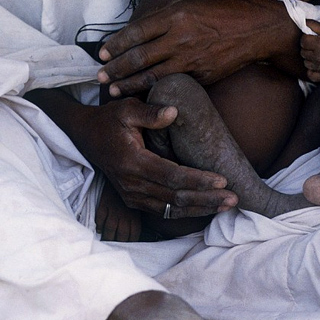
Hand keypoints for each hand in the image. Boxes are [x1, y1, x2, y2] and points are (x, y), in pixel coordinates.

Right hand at [70, 95, 238, 218]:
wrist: (84, 136)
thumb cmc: (109, 119)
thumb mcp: (126, 108)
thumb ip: (150, 113)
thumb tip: (174, 112)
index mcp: (132, 161)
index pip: (172, 176)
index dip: (198, 180)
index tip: (222, 180)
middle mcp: (132, 184)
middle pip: (176, 198)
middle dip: (207, 199)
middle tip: (234, 198)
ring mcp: (132, 195)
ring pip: (171, 209)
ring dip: (201, 208)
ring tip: (226, 206)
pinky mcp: (134, 200)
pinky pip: (163, 211)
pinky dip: (186, 211)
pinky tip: (206, 208)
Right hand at [95, 181, 141, 241]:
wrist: (121, 175)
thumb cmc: (131, 195)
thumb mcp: (138, 207)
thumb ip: (136, 222)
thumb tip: (136, 236)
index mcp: (135, 218)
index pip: (133, 238)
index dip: (129, 244)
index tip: (126, 247)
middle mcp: (125, 217)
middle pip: (120, 237)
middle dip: (117, 244)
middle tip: (113, 248)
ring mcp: (113, 211)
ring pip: (109, 230)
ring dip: (106, 238)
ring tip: (104, 241)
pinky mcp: (104, 206)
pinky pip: (100, 219)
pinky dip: (99, 225)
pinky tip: (99, 229)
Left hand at [98, 0, 299, 96]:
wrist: (256, 29)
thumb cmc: (222, 10)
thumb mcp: (190, 0)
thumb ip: (164, 13)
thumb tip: (138, 27)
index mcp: (176, 15)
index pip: (136, 32)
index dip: (116, 45)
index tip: (103, 53)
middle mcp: (180, 37)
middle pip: (139, 56)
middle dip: (116, 68)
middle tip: (100, 76)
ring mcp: (191, 59)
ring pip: (152, 75)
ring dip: (130, 84)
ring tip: (114, 89)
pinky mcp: (202, 75)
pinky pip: (173, 84)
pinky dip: (155, 90)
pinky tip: (143, 93)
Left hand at [300, 22, 319, 81]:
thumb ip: (313, 24)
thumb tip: (302, 22)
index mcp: (319, 45)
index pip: (302, 41)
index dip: (306, 38)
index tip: (312, 38)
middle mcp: (319, 57)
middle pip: (303, 52)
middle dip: (307, 48)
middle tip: (315, 45)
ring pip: (305, 63)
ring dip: (309, 58)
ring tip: (317, 53)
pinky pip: (311, 75)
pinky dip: (311, 71)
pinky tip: (316, 65)